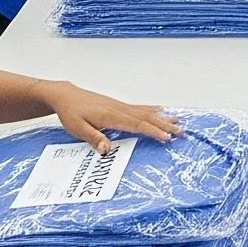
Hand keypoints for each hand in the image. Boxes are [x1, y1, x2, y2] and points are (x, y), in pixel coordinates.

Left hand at [38, 84, 179, 152]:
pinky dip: (153, 110)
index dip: (153, 131)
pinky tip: (161, 110)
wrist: (66, 96)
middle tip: (181, 131)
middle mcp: (120, 109)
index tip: (166, 137)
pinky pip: (140, 108)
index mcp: (111, 116)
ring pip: (146, 112)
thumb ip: (93, 138)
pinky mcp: (119, 106)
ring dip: (163, 117)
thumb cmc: (71, 112)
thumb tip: (107, 150)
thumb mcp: (77, 128)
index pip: (137, 124)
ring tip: (178, 121)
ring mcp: (121, 106)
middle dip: (165, 125)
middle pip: (147, 117)